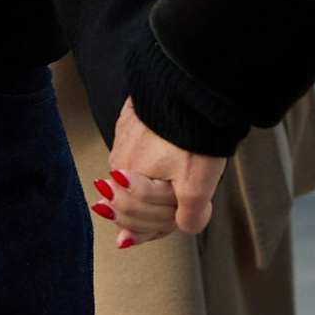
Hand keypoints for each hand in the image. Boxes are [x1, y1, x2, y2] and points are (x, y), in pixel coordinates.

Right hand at [93, 101, 225, 247]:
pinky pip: (141, 158)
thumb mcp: (196, 186)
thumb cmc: (192, 133)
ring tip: (179, 184)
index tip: (180, 218)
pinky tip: (172, 166)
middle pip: (132, 207)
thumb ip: (187, 217)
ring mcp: (123, 142)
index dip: (164, 226)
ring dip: (159, 192)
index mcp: (126, 180)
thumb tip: (183, 227)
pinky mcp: (133, 125)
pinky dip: (156, 168)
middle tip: (181, 203)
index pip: (135, 223)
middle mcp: (118, 163)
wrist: (192, 86)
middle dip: (159, 212)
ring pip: (136, 183)